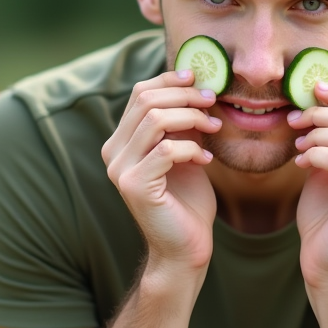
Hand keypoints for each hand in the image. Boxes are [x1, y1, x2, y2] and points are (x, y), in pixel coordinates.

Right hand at [101, 70, 220, 274]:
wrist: (184, 248)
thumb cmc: (187, 201)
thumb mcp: (185, 152)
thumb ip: (182, 124)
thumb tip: (197, 86)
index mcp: (121, 141)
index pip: (140, 92)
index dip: (170, 79)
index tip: (199, 78)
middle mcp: (113, 152)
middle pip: (146, 99)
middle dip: (185, 94)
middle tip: (213, 101)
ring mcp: (120, 170)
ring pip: (155, 119)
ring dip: (192, 117)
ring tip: (214, 127)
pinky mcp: (135, 186)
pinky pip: (167, 150)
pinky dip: (192, 148)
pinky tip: (206, 160)